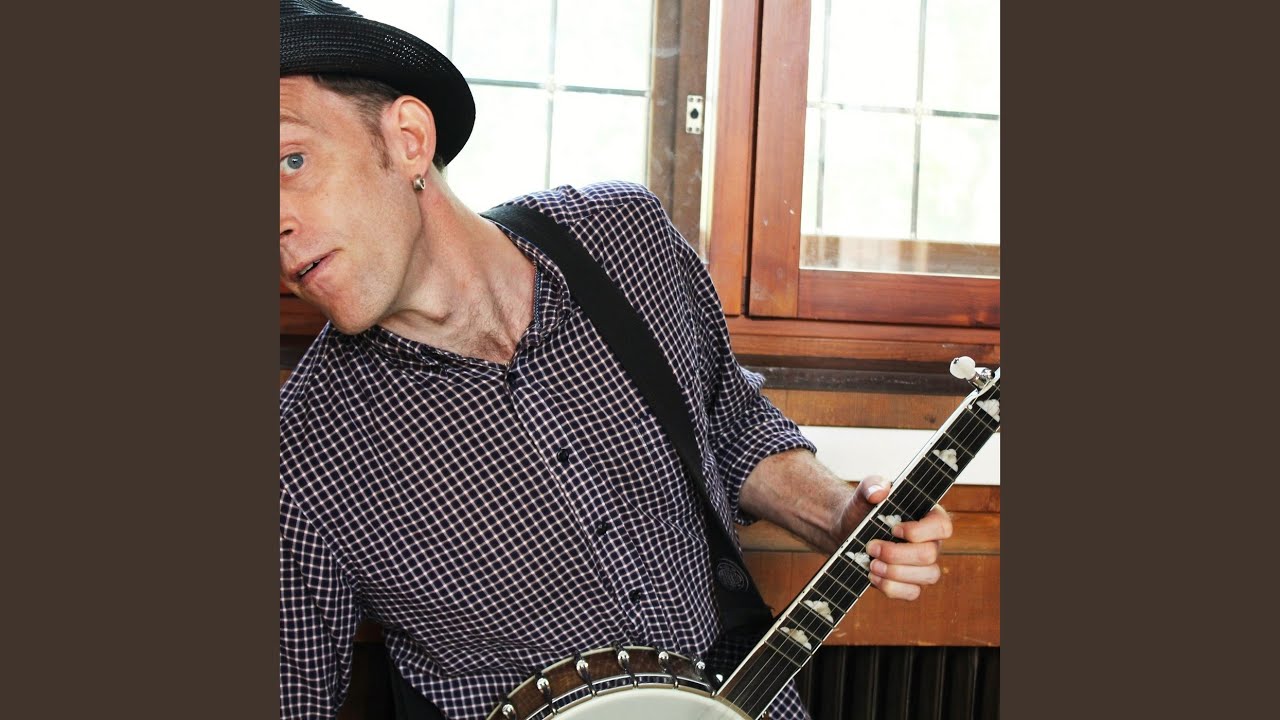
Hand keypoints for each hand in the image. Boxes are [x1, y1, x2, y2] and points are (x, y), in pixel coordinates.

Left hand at [840, 476, 953, 600]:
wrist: (847, 530)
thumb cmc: (862, 509)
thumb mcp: (864, 492)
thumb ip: (872, 485)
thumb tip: (881, 491)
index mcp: (928, 517)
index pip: (942, 526)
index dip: (920, 531)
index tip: (893, 528)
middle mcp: (931, 542)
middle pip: (930, 554)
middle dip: (897, 554)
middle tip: (872, 547)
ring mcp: (923, 565)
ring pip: (927, 576)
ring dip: (896, 573)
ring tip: (871, 564)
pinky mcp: (911, 583)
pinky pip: (913, 593)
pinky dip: (891, 587)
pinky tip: (873, 576)